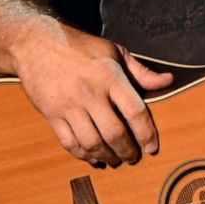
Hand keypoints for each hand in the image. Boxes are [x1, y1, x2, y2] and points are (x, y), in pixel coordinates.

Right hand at [13, 22, 173, 165]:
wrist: (36, 43)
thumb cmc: (80, 47)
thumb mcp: (114, 51)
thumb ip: (141, 71)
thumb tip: (168, 81)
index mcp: (109, 75)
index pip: (134, 111)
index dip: (146, 133)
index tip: (152, 147)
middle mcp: (89, 92)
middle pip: (114, 133)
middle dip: (127, 151)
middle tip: (133, 158)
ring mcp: (68, 105)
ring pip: (91, 142)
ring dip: (106, 157)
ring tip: (115, 160)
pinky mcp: (51, 114)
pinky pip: (69, 143)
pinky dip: (83, 155)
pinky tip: (93, 157)